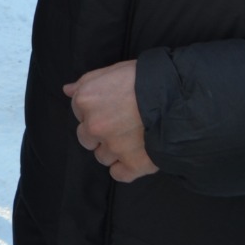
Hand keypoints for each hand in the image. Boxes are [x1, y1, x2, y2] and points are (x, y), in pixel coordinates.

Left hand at [64, 60, 157, 182]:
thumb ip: (87, 82)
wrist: (178, 96)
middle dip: (99, 134)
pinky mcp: (132, 164)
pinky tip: (134, 158)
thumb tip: (67, 90)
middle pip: (86, 138)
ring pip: (102, 157)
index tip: (111, 107)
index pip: (79, 112)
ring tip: (133, 139)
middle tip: (121, 125)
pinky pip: (119, 174)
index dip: (95, 111)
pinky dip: (125, 169)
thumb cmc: (145, 78)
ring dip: (114, 151)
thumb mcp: (113, 70)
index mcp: (85, 100)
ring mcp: (112, 147)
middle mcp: (94, 126)